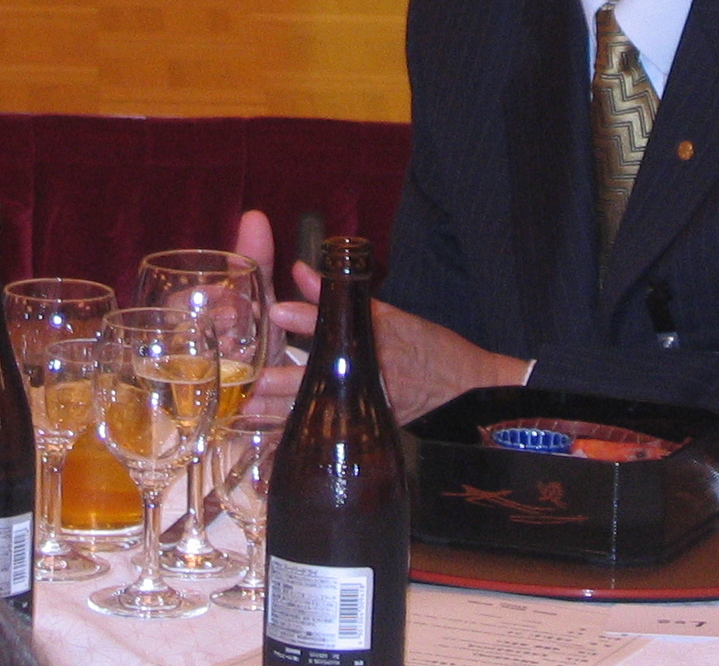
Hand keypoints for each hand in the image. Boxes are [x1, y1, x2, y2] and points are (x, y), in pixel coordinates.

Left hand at [239, 206, 525, 423]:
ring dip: (284, 413)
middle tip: (255, 380)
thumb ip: (342, 296)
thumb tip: (302, 270)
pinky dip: (302, 440)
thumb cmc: (428, 348)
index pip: (339, 324)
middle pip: (323, 377)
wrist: (468, 392)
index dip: (307, 318)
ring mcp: (370, 405)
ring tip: (250, 412)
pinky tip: (273, 447)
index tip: (278, 312)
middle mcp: (371, 374)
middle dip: (285, 381)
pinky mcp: (370, 430)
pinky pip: (330, 436)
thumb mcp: (390, 315)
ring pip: (321, 410)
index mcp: (377, 340)